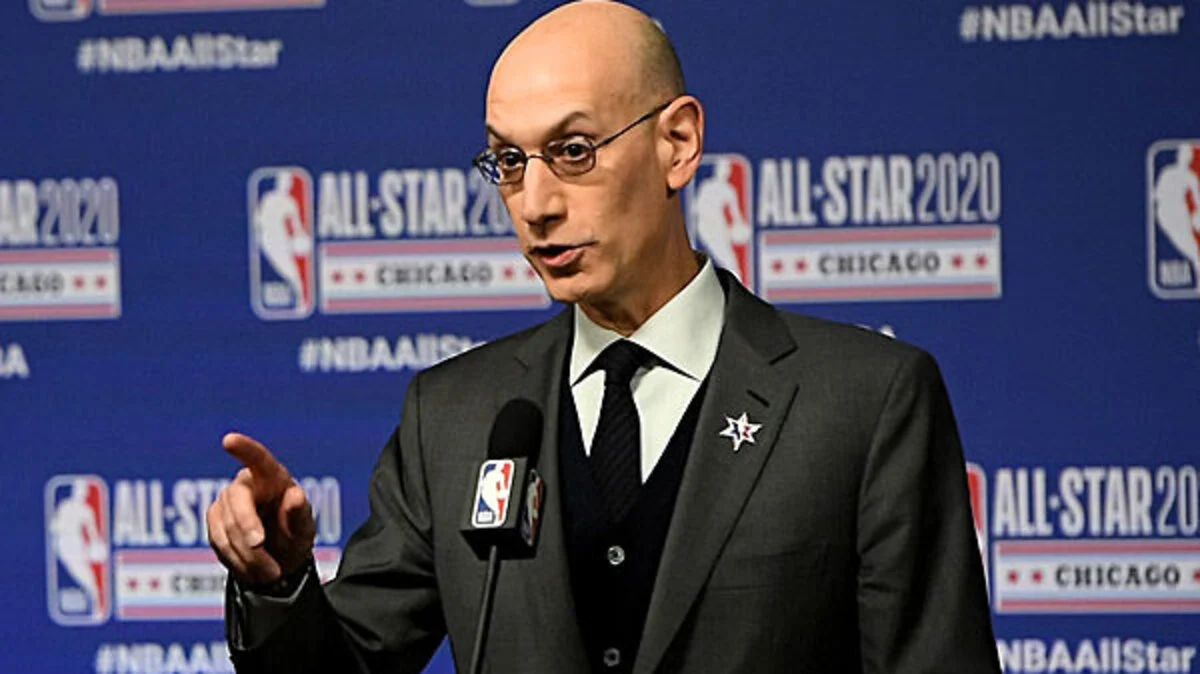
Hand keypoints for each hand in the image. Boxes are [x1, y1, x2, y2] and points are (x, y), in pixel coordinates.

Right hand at [207, 432, 314, 585]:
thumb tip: (295, 495)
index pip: (258, 458)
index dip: (244, 448)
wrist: (279, 561)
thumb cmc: (295, 535)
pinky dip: (237, 560)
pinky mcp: (214, 521)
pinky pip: (218, 542)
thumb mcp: (305, 529)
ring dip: (248, 555)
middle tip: (264, 555)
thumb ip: (300, 514)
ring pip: (226, 527)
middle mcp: (246, 484)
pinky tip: (254, 569)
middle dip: (248, 529)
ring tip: (272, 572)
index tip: (229, 440)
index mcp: (272, 476)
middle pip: (236, 501)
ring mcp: (226, 502)